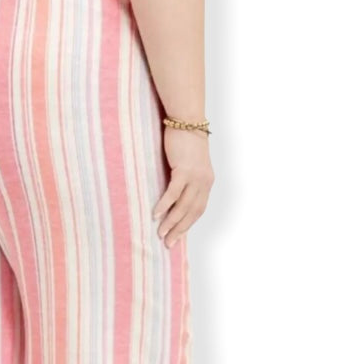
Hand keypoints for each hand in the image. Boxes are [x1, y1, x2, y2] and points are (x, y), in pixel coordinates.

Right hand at [152, 126, 214, 248]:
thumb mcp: (189, 164)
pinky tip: (156, 214)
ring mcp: (195, 176)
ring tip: (160, 232)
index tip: (176, 238)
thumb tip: (173, 197)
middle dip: (179, 230)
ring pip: (183, 206)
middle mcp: (204, 182)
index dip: (187, 226)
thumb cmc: (185, 142)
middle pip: (192, 212)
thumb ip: (185, 180)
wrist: (187, 120)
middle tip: (168, 243)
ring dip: (171, 221)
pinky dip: (165, 205)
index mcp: (207, 182)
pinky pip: (174, 192)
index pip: (198, 210)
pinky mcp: (184, 169)